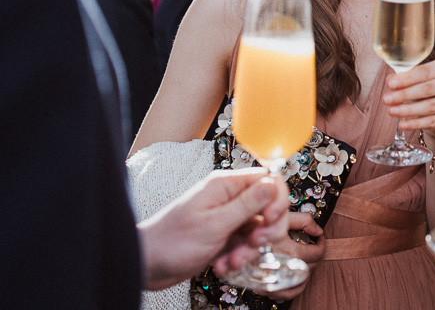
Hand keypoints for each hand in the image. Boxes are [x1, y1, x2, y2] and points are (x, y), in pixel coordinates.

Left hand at [138, 168, 289, 290]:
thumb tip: (273, 184)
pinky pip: (246, 244)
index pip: (268, 180)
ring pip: (260, 228)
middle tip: (256, 243)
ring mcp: (228, 218)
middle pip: (270, 206)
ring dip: (251, 248)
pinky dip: (240, 257)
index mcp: (226, 186)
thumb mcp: (215, 223)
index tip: (269, 219)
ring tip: (233, 261)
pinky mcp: (225, 236)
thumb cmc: (172, 241)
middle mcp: (230, 198)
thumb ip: (248, 204)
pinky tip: (224, 265)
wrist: (146, 265)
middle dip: (268, 229)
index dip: (276, 199)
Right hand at [252, 211, 324, 300]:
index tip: (319, 240)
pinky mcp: (265, 287)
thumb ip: (304, 221)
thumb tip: (318, 230)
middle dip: (314, 256)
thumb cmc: (258, 225)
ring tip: (305, 261)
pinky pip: (286, 294)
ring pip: (300, 282)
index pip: (317, 253)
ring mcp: (274, 280)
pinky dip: (295, 288)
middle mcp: (284, 268)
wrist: (232, 238)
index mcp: (291, 251)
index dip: (322, 245)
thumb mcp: (282, 217)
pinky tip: (296, 278)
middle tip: (311, 247)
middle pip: (310, 267)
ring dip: (306, 272)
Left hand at [383, 59, 434, 139]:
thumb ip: (408, 78)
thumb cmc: (434, 91)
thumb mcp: (423, 81)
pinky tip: (403, 124)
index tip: (390, 84)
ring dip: (408, 109)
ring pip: (431, 106)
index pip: (425, 72)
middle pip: (428, 88)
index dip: (407, 78)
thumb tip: (391, 80)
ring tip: (392, 111)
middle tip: (386, 99)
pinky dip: (417, 123)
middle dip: (404, 94)